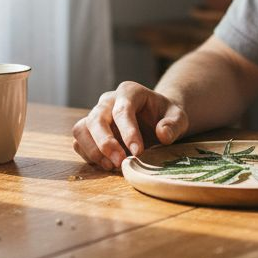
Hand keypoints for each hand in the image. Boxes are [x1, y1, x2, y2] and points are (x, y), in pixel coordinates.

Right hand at [71, 81, 188, 169]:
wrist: (155, 120)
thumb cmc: (166, 117)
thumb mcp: (178, 118)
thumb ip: (173, 125)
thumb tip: (163, 135)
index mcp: (130, 92)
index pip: (123, 109)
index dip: (128, 132)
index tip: (138, 152)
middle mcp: (108, 101)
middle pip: (96, 118)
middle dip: (106, 143)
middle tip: (120, 162)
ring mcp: (96, 115)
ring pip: (81, 129)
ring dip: (93, 150)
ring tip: (111, 166)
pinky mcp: (89, 130)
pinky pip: (79, 141)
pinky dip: (88, 155)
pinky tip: (106, 164)